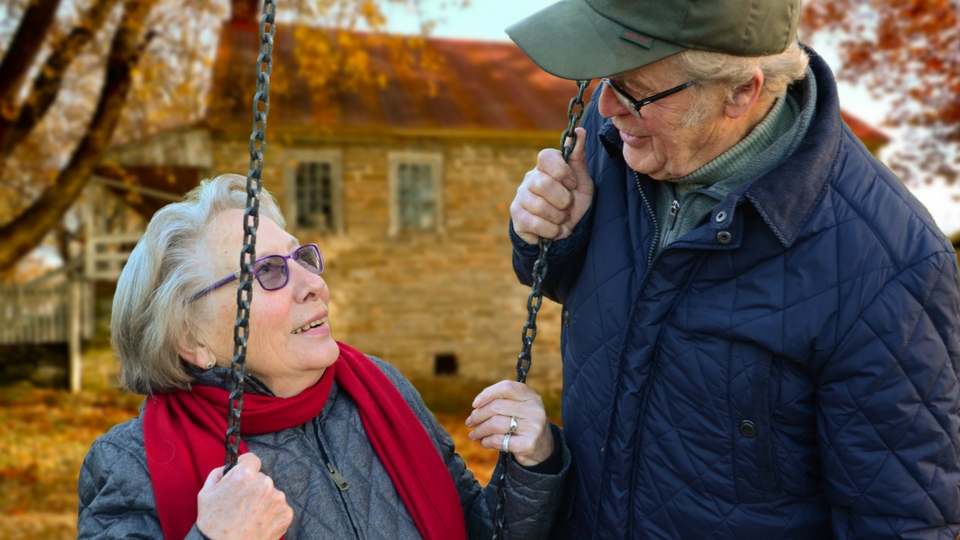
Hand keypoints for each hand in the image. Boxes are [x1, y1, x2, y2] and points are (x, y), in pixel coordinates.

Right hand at [196, 452, 292, 539]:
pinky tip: (258, 523)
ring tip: (249, 517)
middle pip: (261, 478)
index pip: (252, 459)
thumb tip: (229, 466)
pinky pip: (279, 508)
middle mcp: (264, 483)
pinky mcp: (286, 514)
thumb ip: (219, 473)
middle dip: (253, 487)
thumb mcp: (206, 494)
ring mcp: (277, 499)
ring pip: (271, 493)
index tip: (244, 475)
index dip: (246, 466)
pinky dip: (271, 514)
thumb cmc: (213, 524)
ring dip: (263, 501)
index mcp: (245, 475)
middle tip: (242, 504)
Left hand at [465, 381, 553, 466]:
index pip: (506, 388)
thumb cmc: (525, 425)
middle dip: (478, 415)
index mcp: (531, 397)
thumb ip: (503, 402)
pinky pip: (498, 440)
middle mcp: (534, 410)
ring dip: (480, 430)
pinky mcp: (527, 444)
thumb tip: (476, 406)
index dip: (487, 394)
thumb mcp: (521, 408)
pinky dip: (486, 441)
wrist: (544, 449)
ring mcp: (532, 427)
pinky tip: (484, 442)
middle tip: (470, 422)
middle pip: (497, 407)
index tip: (475, 404)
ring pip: (495, 424)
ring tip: (474, 434)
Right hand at [510, 127, 593, 244]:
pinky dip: (551, 230)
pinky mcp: (516, 216)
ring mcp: (520, 196)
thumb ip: (578, 158)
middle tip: (567, 206)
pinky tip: (555, 230)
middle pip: (543, 184)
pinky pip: (534, 223)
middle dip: (563, 200)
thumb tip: (579, 131)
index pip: (545, 156)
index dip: (562, 172)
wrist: (564, 230)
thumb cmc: (573, 202)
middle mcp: (530, 178)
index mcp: (546, 166)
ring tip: (561, 219)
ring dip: (559, 218)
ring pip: (539, 206)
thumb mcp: (582, 181)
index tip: (572, 184)